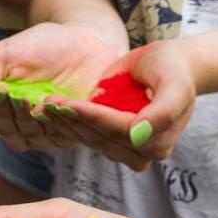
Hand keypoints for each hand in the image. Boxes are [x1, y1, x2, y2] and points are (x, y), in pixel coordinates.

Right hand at [0, 23, 127, 153]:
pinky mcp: (74, 133)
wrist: (84, 39)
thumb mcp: (3, 56)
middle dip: (5, 111)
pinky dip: (54, 121)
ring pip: (30, 138)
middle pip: (5, 131)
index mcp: (0, 108)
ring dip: (26, 118)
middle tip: (6, 91)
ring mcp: (48, 132)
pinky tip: (53, 102)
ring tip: (28, 98)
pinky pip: (59, 137)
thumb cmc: (41, 45)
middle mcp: (22, 126)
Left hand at [43, 39, 198, 170]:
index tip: (68, 105)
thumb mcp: (174, 84)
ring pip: (89, 139)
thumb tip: (139, 135)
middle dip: (72, 121)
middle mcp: (140, 152)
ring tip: (43, 106)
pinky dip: (66, 123)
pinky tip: (48, 111)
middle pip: (100, 138)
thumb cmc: (173, 69)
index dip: (92, 118)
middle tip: (46, 104)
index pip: (118, 131)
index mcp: (157, 141)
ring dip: (64, 123)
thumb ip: (163, 111)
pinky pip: (85, 135)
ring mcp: (124, 149)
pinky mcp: (109, 141)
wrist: (170, 65)